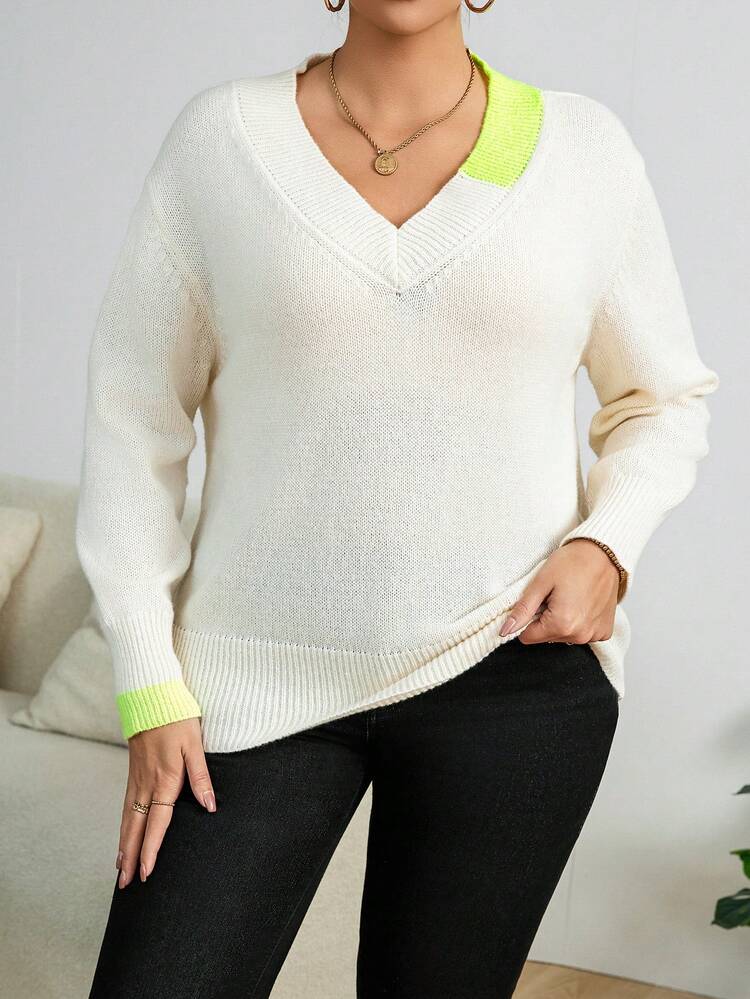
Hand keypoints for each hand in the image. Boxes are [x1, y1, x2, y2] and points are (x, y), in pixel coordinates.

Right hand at [115, 717, 215, 887]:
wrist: (151, 698)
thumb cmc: (178, 719)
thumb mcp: (195, 745)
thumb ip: (202, 777)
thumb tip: (210, 806)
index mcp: (165, 779)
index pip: (157, 823)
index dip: (152, 849)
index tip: (146, 873)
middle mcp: (147, 783)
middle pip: (136, 827)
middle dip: (130, 857)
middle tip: (125, 884)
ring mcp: (137, 779)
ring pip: (128, 818)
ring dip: (123, 844)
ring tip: (119, 869)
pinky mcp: (133, 773)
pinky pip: (126, 806)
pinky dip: (123, 825)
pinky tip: (124, 834)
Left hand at [499, 539, 619, 643]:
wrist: (604, 553)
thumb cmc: (573, 562)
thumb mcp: (541, 582)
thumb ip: (522, 610)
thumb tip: (505, 630)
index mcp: (562, 625)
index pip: (528, 637)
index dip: (527, 618)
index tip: (538, 601)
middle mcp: (580, 635)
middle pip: (546, 637)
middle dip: (545, 619)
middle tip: (555, 596)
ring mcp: (595, 635)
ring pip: (563, 636)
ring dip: (562, 621)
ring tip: (570, 597)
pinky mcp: (605, 631)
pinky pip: (583, 633)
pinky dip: (580, 621)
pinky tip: (583, 602)